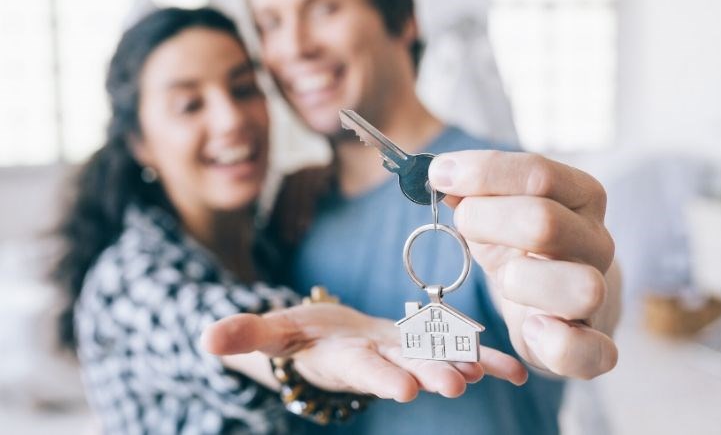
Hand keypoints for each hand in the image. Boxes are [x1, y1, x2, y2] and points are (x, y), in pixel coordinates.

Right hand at [201, 303, 527, 401]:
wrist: (334, 341)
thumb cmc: (302, 336)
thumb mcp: (273, 333)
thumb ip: (246, 336)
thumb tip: (204, 339)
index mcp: (344, 358)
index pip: (360, 369)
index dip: (379, 377)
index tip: (403, 389)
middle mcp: (380, 361)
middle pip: (405, 367)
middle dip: (429, 375)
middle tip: (455, 385)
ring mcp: (406, 354)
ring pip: (436, 358)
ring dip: (462, 363)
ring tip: (489, 370)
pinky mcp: (424, 344)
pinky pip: (458, 350)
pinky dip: (486, 359)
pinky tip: (515, 368)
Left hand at [429, 150, 619, 379]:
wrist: (556, 300)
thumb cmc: (522, 247)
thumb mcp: (499, 211)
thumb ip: (474, 190)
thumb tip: (440, 173)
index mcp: (579, 196)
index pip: (539, 174)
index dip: (483, 172)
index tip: (438, 175)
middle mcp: (596, 241)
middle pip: (546, 222)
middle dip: (488, 220)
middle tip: (463, 223)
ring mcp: (600, 294)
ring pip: (581, 287)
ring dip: (523, 281)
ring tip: (504, 278)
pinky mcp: (595, 344)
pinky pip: (593, 352)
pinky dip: (557, 344)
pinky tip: (531, 328)